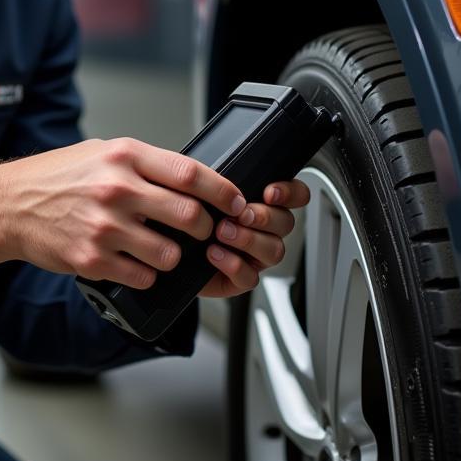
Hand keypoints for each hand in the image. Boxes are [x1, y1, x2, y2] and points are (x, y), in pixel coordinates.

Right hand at [0, 137, 243, 290]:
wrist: (9, 205)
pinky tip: (134, 262)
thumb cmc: (55, 177)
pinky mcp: (93, 259)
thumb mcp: (102, 152)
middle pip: (189, 215)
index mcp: (124, 156)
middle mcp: (117, 189)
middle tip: (202, 231)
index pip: (191, 173)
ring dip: (175, 256)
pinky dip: (146, 273)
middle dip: (205, 229)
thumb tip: (190, 180)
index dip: (224, 191)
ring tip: (161, 248)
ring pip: (170, 253)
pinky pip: (143, 275)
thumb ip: (144, 164)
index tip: (236, 202)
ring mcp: (105, 226)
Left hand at [197, 179, 310, 298]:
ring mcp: (255, 255)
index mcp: (261, 203)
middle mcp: (264, 230)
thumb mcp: (204, 188)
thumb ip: (224, 184)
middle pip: (286, 223)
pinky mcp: (240, 279)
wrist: (165, 246)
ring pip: (274, 250)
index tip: (269, 192)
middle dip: (264, 217)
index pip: (295, 195)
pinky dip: (233, 264)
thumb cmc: (188, 214)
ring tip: (221, 233)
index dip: (290, 193)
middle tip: (239, 214)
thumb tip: (233, 182)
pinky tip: (214, 254)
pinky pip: (251, 277)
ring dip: (249, 239)